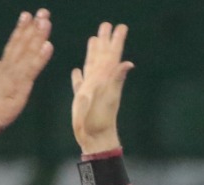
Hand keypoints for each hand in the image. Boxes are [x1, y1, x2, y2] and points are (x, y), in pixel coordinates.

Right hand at [0, 9, 53, 134]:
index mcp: (3, 66)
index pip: (14, 43)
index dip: (21, 29)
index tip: (27, 15)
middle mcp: (9, 65)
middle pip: (23, 42)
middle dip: (33, 26)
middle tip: (43, 11)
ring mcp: (15, 73)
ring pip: (28, 51)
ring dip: (38, 35)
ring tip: (46, 22)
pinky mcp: (21, 83)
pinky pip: (33, 67)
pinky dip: (41, 56)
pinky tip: (48, 45)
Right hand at [70, 21, 132, 154]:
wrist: (96, 139)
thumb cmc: (101, 121)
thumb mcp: (109, 98)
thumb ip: (116, 79)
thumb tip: (127, 63)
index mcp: (105, 79)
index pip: (112, 56)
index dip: (116, 41)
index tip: (120, 27)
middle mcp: (99, 82)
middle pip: (102, 56)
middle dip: (105, 41)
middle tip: (106, 25)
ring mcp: (90, 90)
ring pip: (91, 66)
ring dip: (92, 52)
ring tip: (93, 39)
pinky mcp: (82, 100)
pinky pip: (79, 84)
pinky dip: (78, 76)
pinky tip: (76, 70)